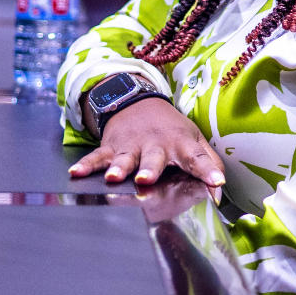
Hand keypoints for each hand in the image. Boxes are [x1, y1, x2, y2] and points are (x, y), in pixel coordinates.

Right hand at [69, 97, 225, 187]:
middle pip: (154, 159)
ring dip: (119, 167)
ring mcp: (131, 146)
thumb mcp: (195, 141)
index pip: (197, 158)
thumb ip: (209, 165)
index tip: (215, 184)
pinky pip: (97, 157)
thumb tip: (220, 193)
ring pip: (124, 158)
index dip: (207, 171)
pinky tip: (76, 173)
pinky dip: (86, 164)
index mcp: (180, 145)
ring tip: (114, 177)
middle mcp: (156, 145)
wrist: (139, 102)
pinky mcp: (112, 146)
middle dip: (150, 168)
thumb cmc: (172, 130)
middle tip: (147, 179)